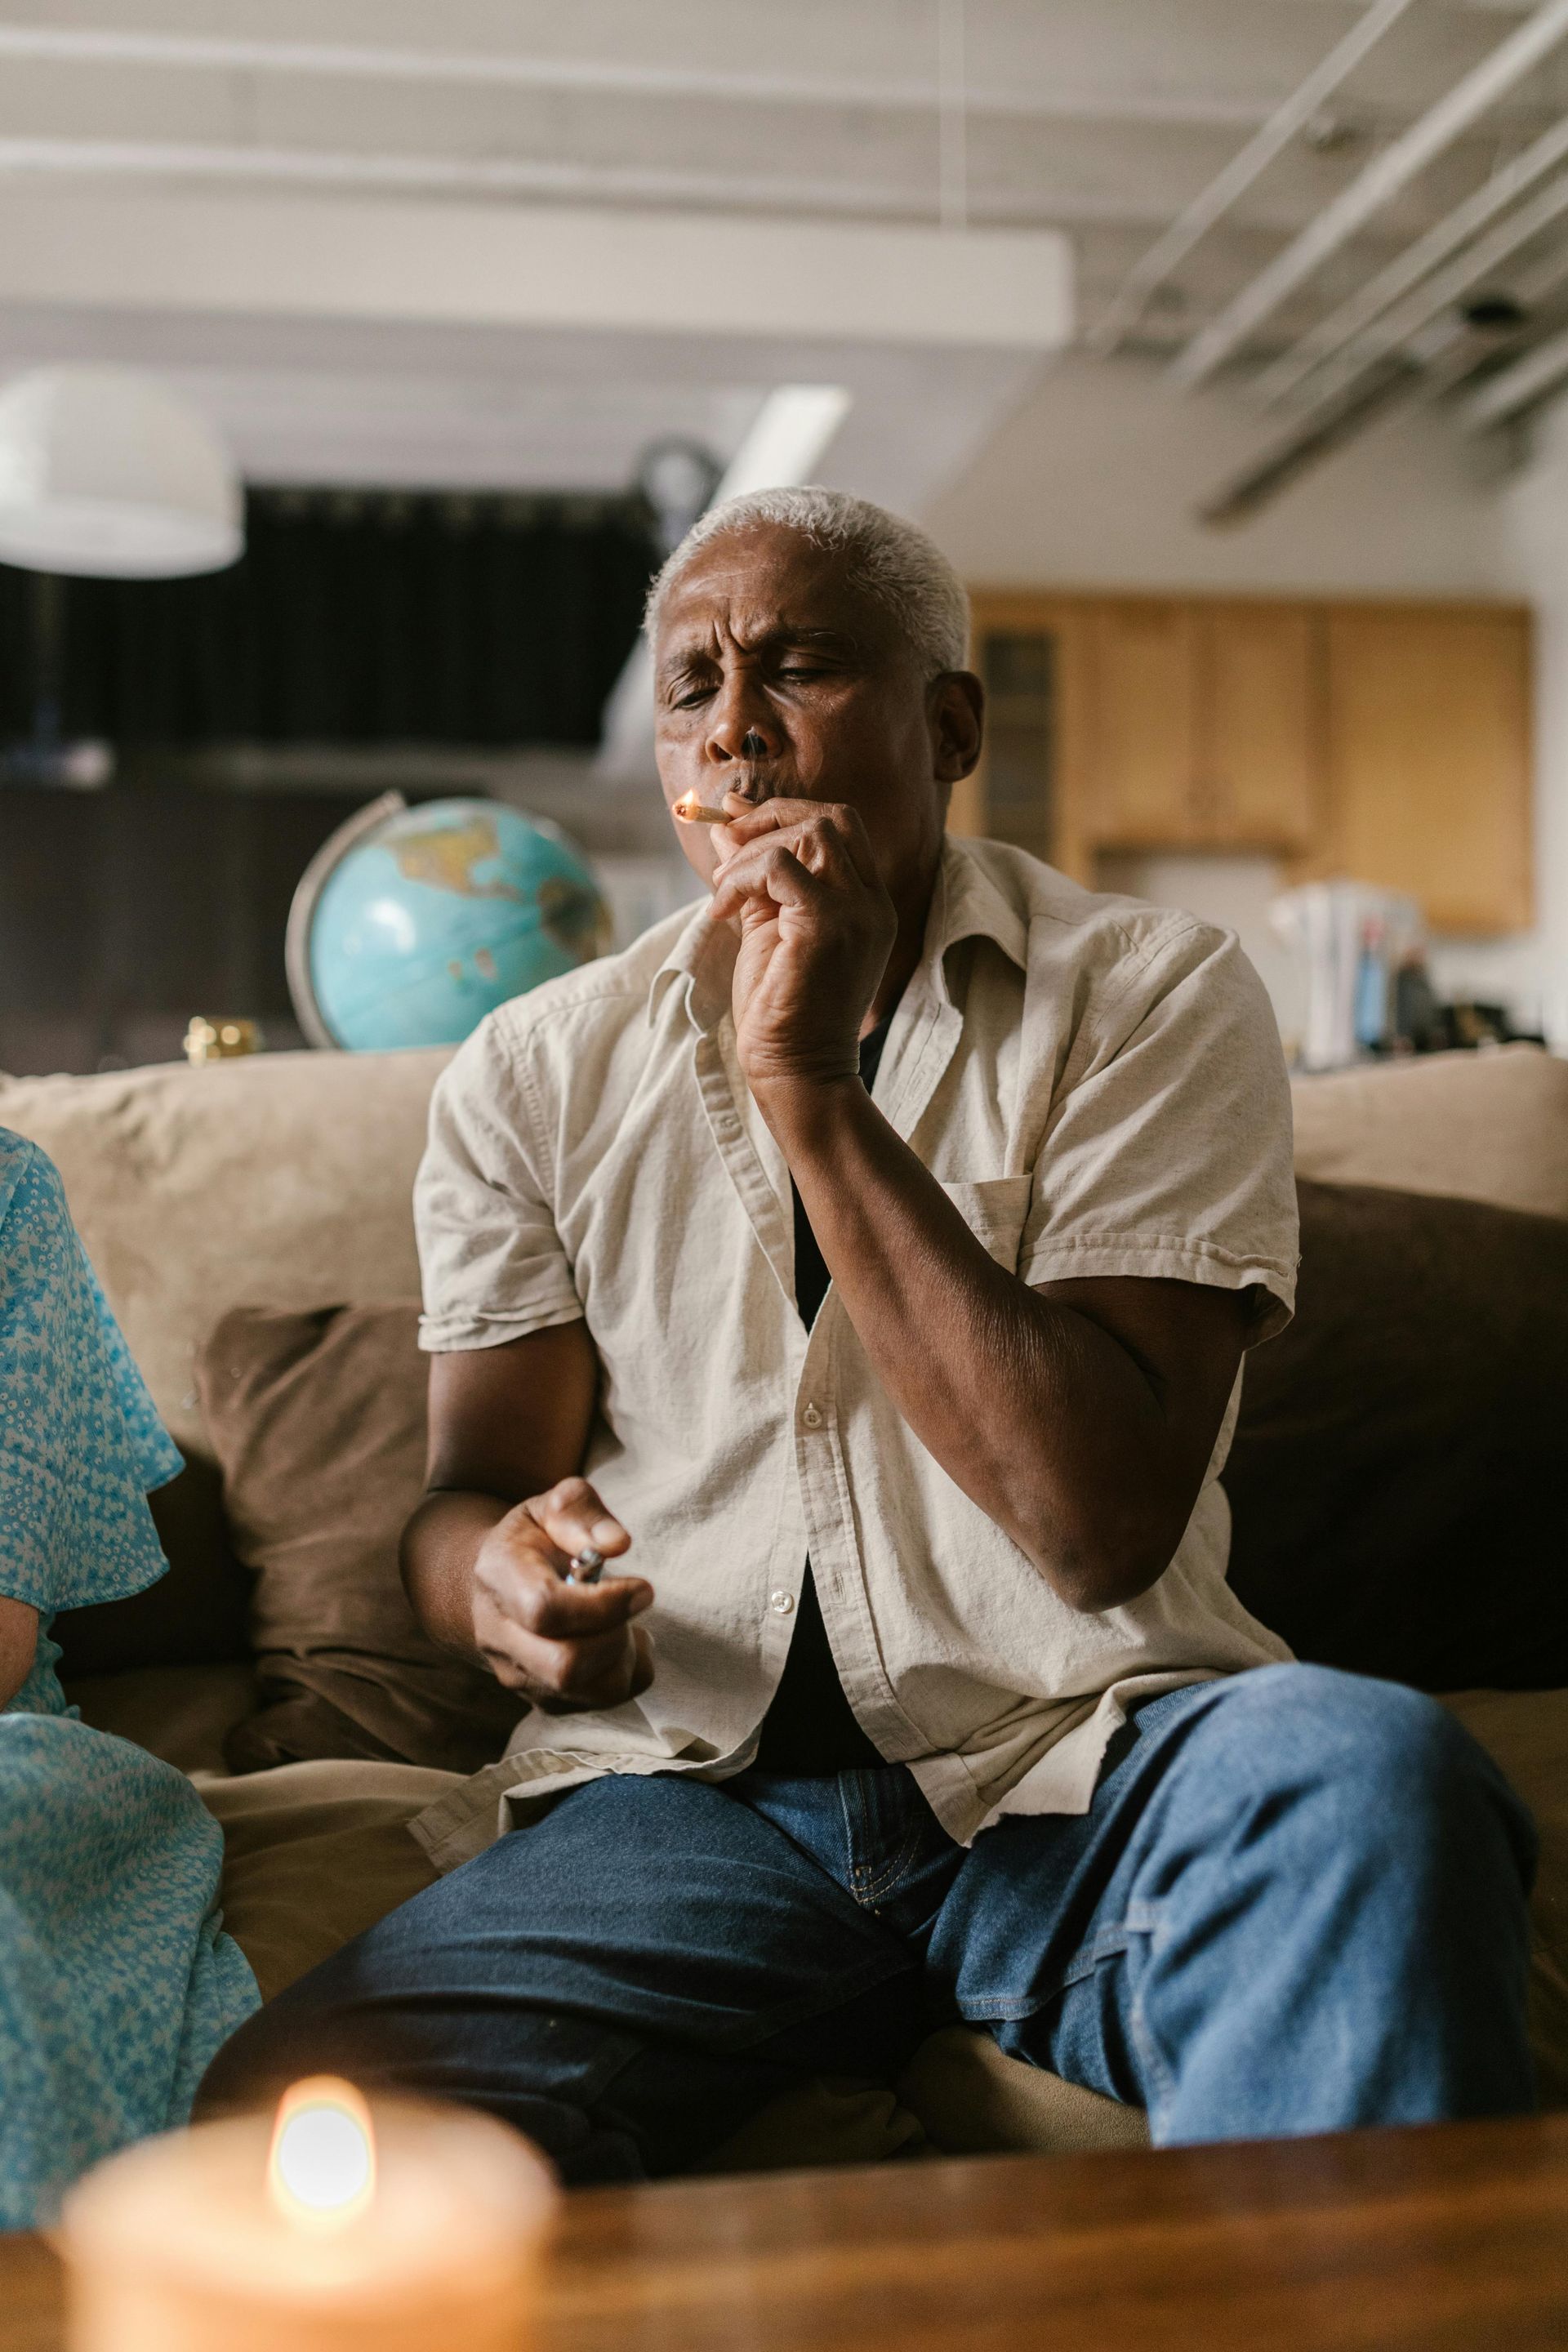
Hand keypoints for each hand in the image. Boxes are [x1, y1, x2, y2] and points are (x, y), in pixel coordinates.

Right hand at [470, 1477, 653, 1712]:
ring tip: (623, 1620)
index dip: (603, 1605)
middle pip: (564, 1668)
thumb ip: (582, 1512)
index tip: (640, 1586)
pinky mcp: (544, 1700)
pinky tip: (616, 1639)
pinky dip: (628, 1671)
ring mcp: (519, 1676)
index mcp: (499, 1577)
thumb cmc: (532, 1541)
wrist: (497, 1586)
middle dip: (617, 1637)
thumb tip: (617, 1544)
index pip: (545, 1610)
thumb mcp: (551, 1507)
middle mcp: (499, 1637)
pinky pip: (604, 1702)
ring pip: (591, 1693)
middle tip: (634, 1602)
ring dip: (627, 1656)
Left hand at [708, 796, 895, 1088]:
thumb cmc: (782, 1010)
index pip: (841, 826)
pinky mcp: (829, 927)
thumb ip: (752, 875)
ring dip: (752, 852)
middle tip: (729, 844)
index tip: (736, 826)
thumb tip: (723, 825)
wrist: (797, 1072)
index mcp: (866, 903)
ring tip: (724, 893)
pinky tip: (723, 911)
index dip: (785, 813)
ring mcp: (857, 914)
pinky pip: (782, 866)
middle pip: (832, 818)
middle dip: (771, 817)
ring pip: (809, 834)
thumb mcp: (765, 927)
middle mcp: (871, 904)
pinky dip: (743, 876)